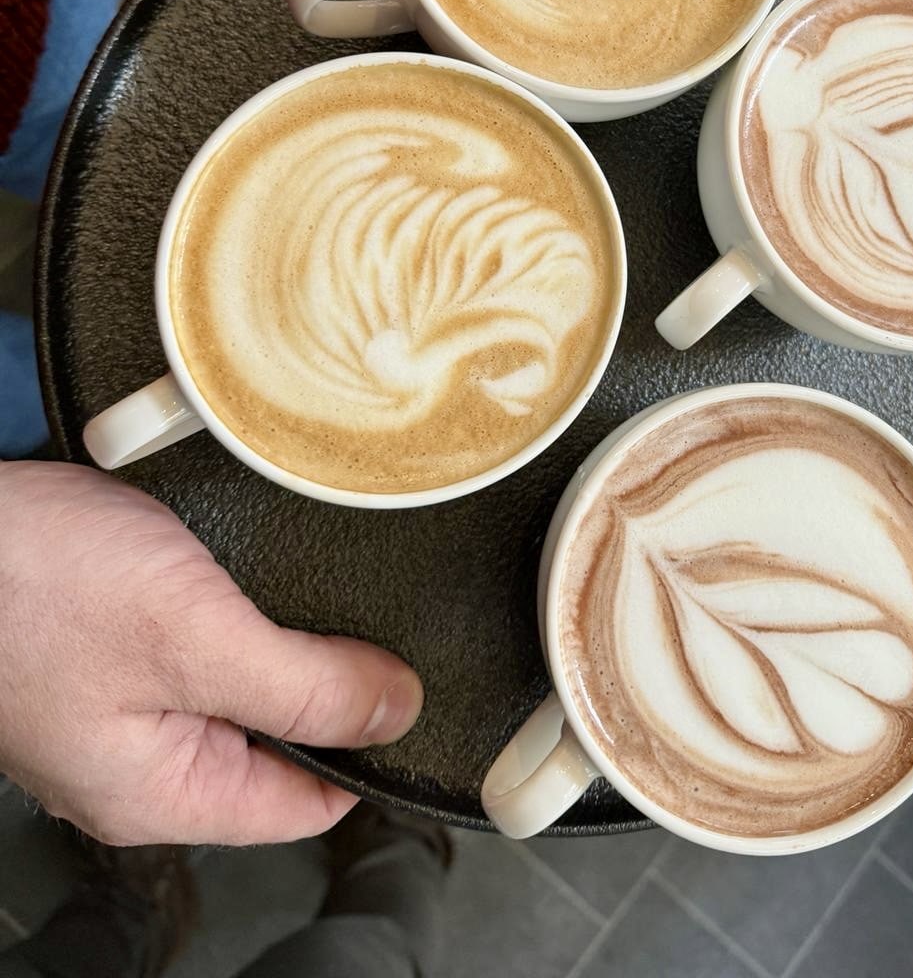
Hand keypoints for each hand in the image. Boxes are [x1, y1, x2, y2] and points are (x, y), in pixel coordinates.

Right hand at [0, 462, 422, 845]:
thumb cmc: (32, 583)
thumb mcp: (194, 634)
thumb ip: (303, 685)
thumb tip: (397, 713)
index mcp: (161, 793)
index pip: (306, 803)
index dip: (373, 749)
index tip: (420, 691)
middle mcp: (141, 761)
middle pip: (277, 741)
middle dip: (328, 682)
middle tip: (370, 612)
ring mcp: (119, 703)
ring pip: (240, 684)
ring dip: (279, 634)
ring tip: (306, 578)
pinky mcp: (105, 645)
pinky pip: (197, 641)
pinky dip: (231, 605)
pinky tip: (245, 562)